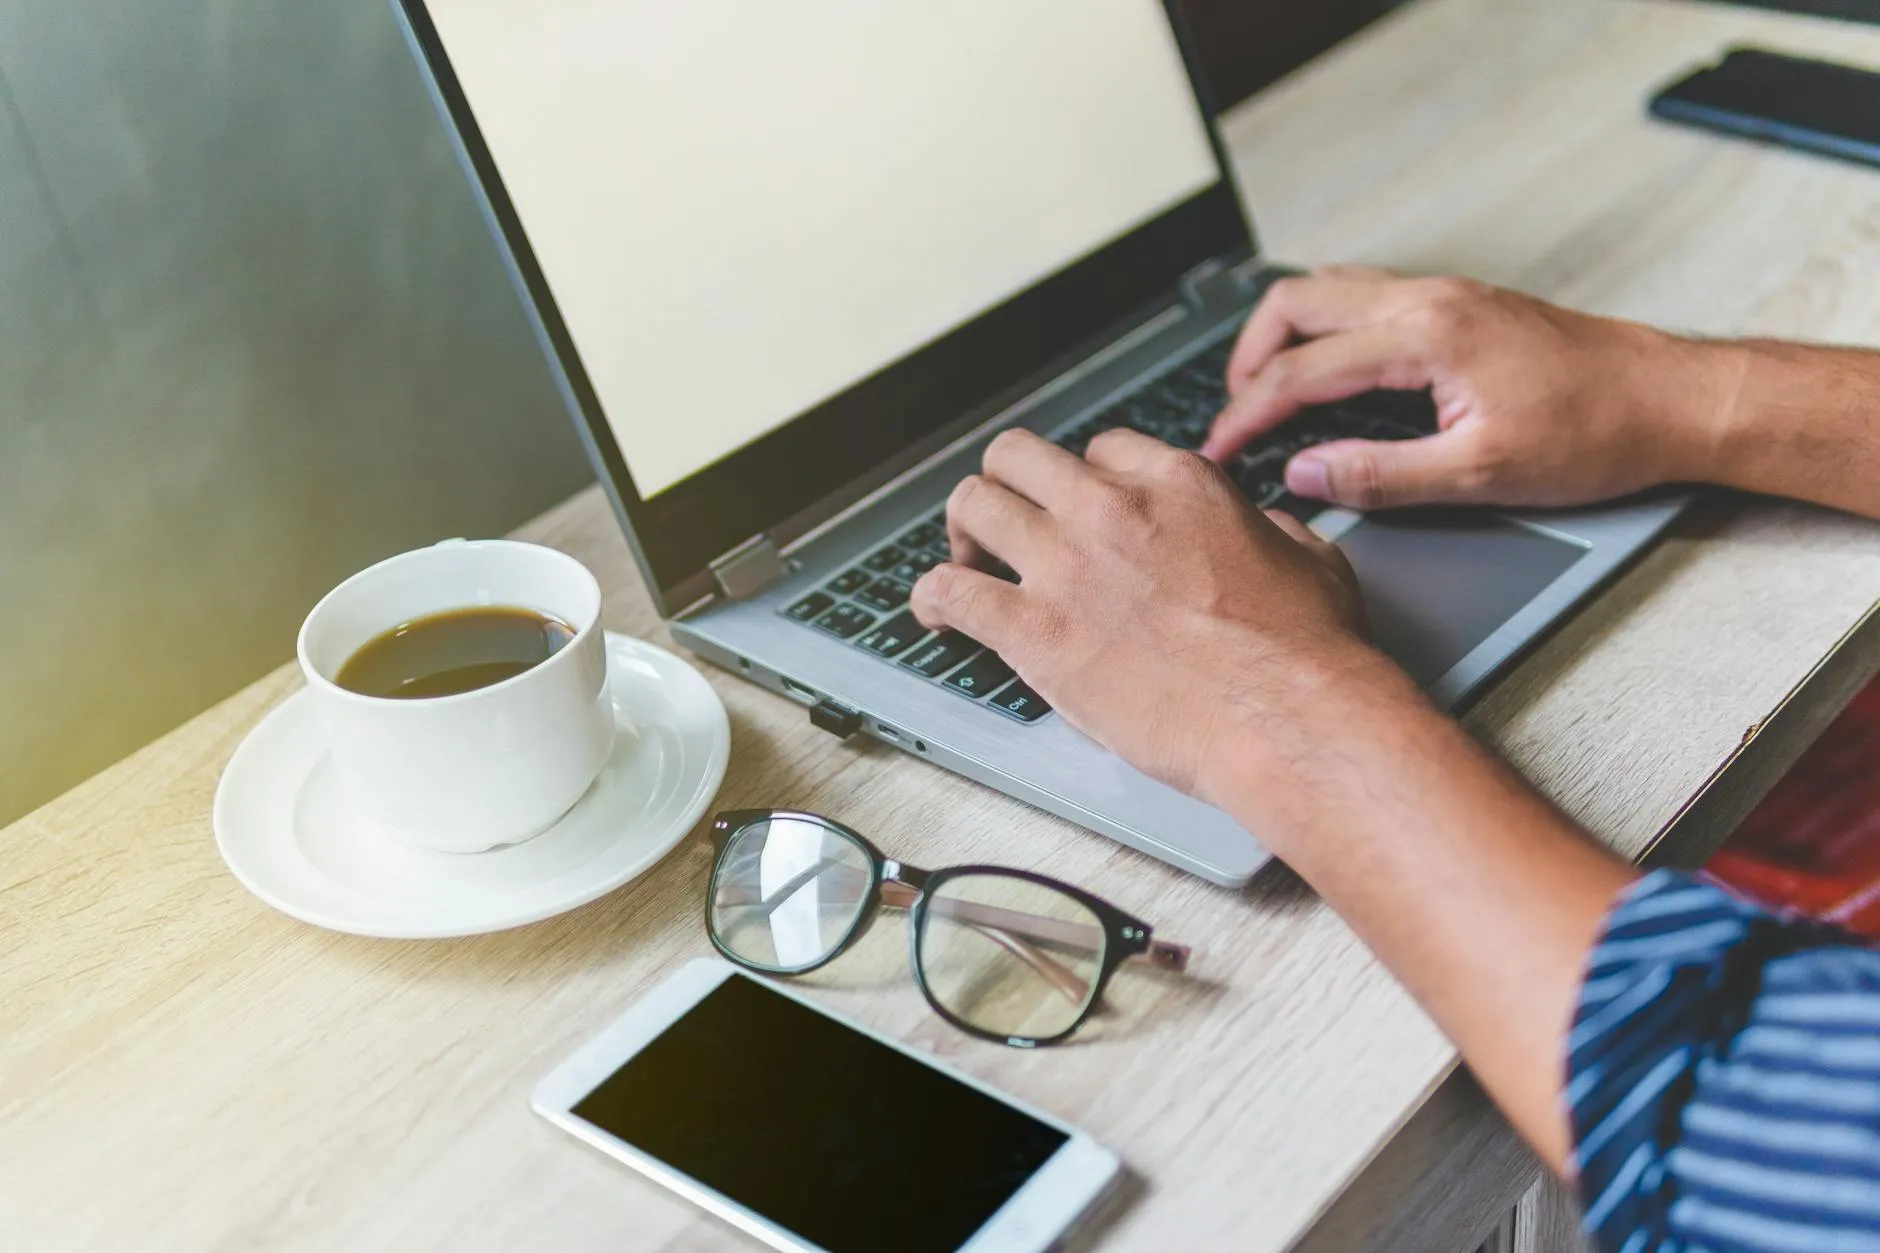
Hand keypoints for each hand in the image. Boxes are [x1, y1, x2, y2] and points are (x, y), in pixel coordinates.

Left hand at [909, 427, 1372, 802]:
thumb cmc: (1306, 651)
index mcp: (1176, 483)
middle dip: (1008, 483)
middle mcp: (1109, 509)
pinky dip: (932, 599)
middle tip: (1008, 522)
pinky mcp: (1032, 630)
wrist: (1285, 716)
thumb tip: (1261, 531)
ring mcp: (1065, 565)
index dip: (1086, 482)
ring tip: (966, 562)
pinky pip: (949, 591)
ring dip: (963, 532)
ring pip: (973, 505)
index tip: (1082, 512)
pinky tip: (937, 615)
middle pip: (1019, 457)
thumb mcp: (1309, 557)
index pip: (1101, 452)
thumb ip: (1268, 530)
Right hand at [1201, 269, 1737, 510]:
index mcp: (1425, 335)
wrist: (1671, 400)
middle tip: (1232, 415)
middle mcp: (1428, 298)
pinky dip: (1323, 328)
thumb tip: (1306, 474)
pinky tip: (1328, 370)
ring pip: (1328, 289)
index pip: (1302, 370)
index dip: (1247, 414)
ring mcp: (1445, 293)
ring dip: (1283, 336)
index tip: (1218, 449)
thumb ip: (1381, 475)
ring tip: (1266, 391)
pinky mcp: (1460, 303)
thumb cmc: (1595, 434)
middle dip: (1248, 359)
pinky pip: (1363, 296)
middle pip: (1296, 302)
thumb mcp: (1479, 477)